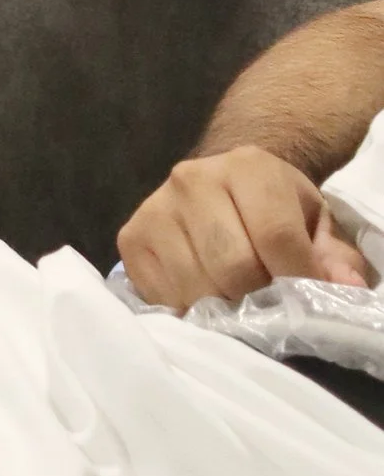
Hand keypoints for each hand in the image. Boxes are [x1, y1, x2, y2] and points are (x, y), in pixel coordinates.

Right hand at [117, 144, 370, 309]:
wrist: (221, 185)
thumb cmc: (275, 209)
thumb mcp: (315, 222)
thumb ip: (334, 255)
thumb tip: (343, 286)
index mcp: (247, 167)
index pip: (275, 235)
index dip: (297, 278)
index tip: (306, 300)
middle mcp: (193, 179)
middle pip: (232, 266)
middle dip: (257, 297)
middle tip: (266, 301)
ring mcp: (155, 208)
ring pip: (195, 286)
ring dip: (221, 307)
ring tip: (234, 298)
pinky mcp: (131, 237)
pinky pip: (162, 295)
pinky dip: (187, 308)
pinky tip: (202, 294)